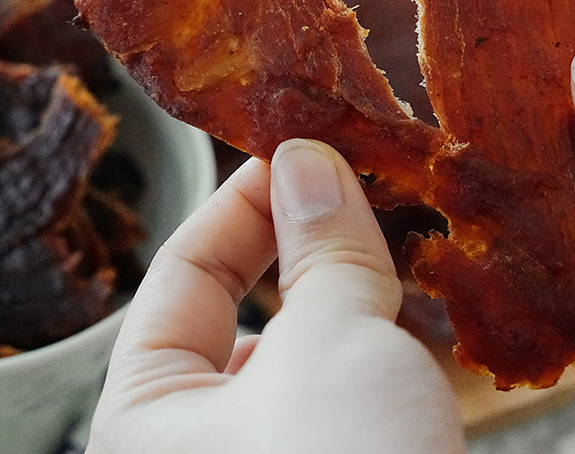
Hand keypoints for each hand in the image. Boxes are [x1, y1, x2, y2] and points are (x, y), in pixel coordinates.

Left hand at [87, 138, 464, 453]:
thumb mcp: (333, 345)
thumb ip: (323, 247)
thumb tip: (309, 160)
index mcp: (152, 418)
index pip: (185, 273)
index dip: (243, 201)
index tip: (298, 150)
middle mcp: (202, 444)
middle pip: (248, 304)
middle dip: (304, 240)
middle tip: (357, 182)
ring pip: (308, 342)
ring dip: (352, 283)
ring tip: (395, 228)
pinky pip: (350, 381)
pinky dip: (381, 334)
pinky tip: (421, 301)